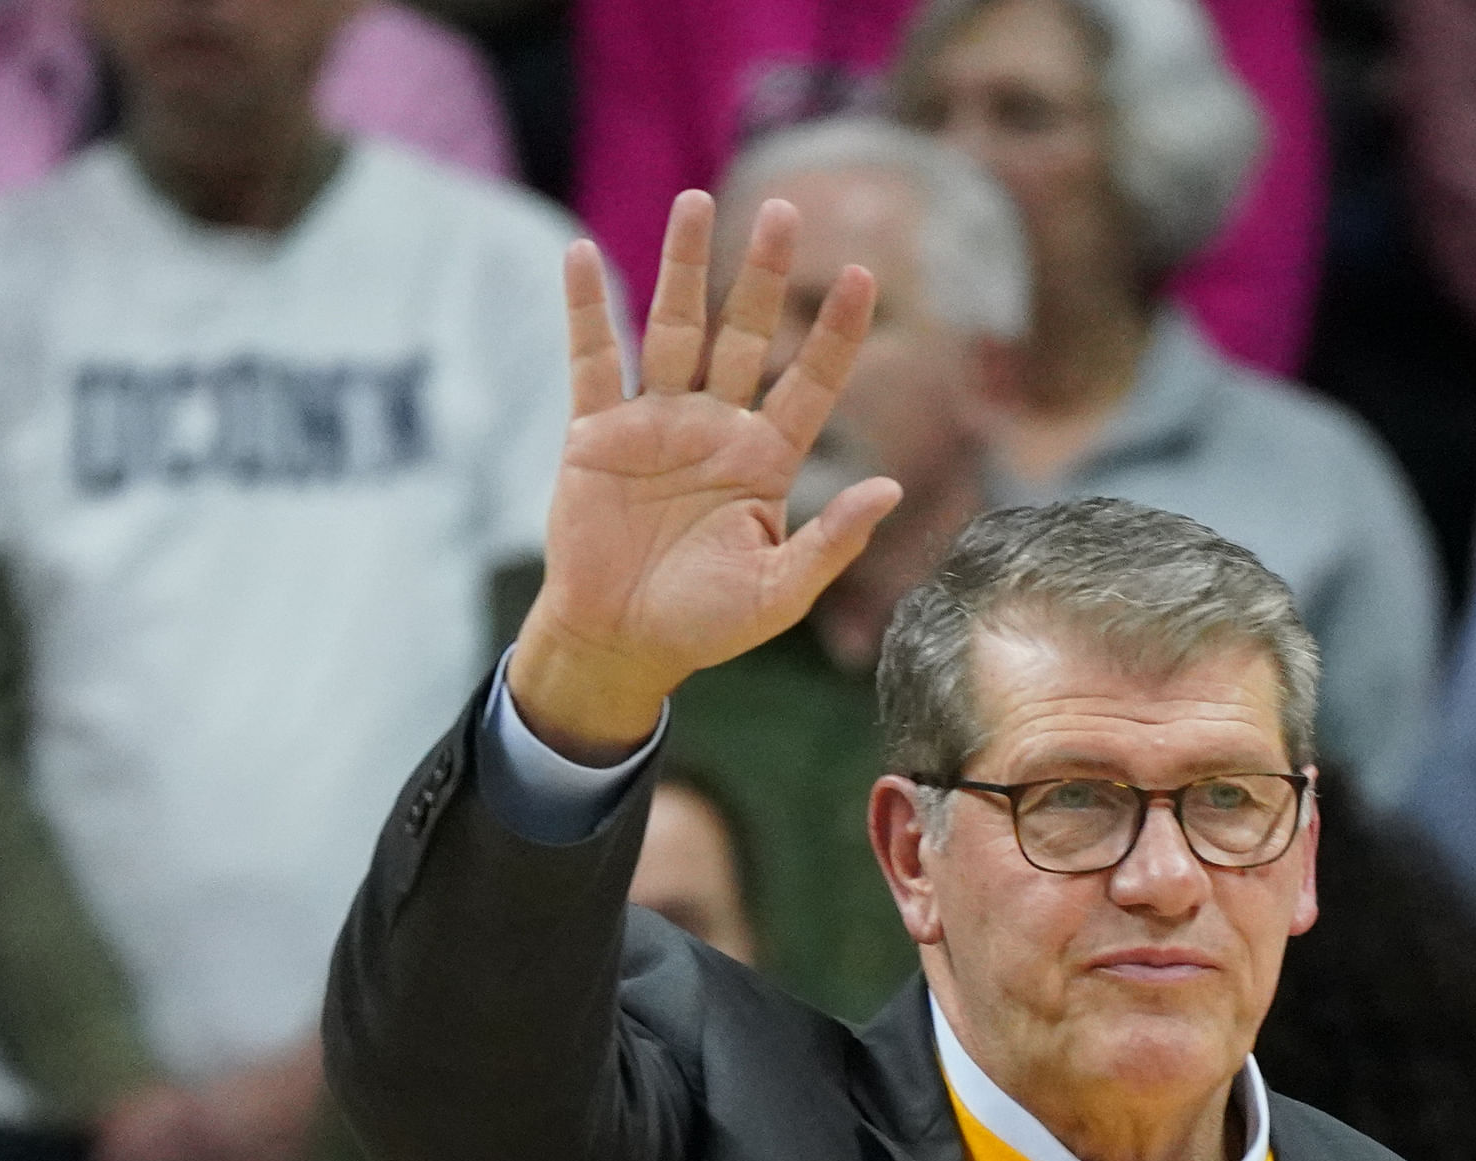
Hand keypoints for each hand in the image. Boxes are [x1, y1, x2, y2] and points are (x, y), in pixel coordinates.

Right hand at [509, 190, 903, 761]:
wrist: (622, 644)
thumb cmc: (705, 625)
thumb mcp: (779, 594)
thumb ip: (833, 543)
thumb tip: (892, 488)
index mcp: (766, 461)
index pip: (812, 383)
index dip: (836, 332)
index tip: (862, 276)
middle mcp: (716, 428)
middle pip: (746, 335)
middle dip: (764, 275)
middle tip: (785, 211)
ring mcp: (656, 423)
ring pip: (675, 329)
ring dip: (685, 267)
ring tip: (697, 201)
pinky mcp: (597, 434)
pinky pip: (593, 361)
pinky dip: (586, 310)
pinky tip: (584, 254)